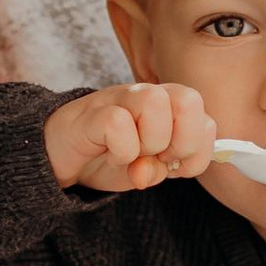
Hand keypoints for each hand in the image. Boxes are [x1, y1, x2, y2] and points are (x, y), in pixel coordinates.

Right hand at [45, 80, 216, 193]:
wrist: (58, 155)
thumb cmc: (106, 156)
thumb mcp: (145, 169)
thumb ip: (162, 170)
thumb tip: (155, 170)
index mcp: (168, 107)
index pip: (207, 122)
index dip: (197, 153)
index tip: (172, 167)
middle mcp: (147, 95)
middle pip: (190, 100)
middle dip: (181, 142)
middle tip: (156, 158)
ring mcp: (118, 99)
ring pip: (156, 103)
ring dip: (148, 143)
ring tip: (130, 155)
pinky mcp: (92, 113)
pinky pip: (119, 125)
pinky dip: (120, 151)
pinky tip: (107, 153)